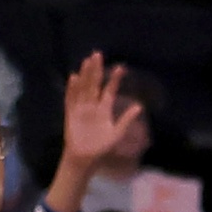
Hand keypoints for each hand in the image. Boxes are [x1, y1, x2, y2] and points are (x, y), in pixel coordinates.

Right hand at [58, 52, 147, 186]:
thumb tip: (140, 106)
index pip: (109, 90)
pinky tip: (74, 77)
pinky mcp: (71, 113)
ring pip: (83, 87)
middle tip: (98, 54)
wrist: (86, 157)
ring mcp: (81, 108)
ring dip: (85, 75)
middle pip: (94, 84)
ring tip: (87, 61)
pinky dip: (72, 88)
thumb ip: (126, 119)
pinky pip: (71, 99)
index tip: (121, 67)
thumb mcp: (118, 132)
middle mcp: (92, 105)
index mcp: (104, 109)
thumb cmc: (102, 146)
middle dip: (96, 70)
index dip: (114, 79)